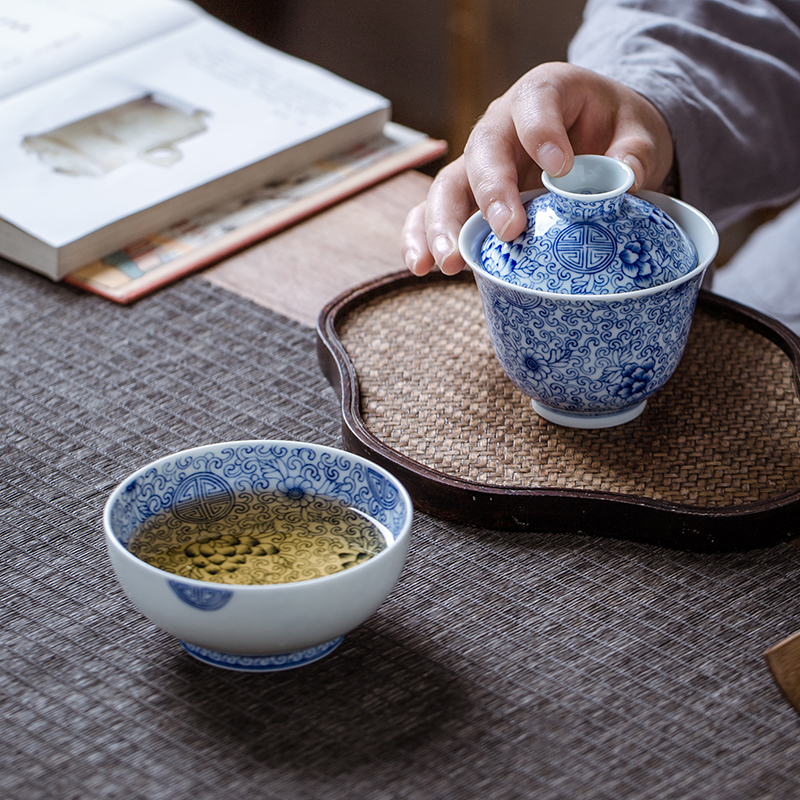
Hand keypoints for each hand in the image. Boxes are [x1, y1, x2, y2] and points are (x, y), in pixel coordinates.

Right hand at [401, 62, 674, 275]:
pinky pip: (433, 211)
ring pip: (450, 185)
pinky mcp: (469, 196)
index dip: (543, 132)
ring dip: (445, 224)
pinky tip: (421, 266)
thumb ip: (635, 153)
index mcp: (545, 93)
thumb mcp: (639, 132)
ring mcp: (480, 163)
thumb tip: (625, 183)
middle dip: (491, 191)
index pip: (535, 102)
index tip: (561, 169)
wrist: (598, 142)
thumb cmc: (615, 131)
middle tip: (507, 231)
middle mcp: (503, 125)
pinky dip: (422, 236)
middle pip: (484, 150)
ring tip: (450, 261)